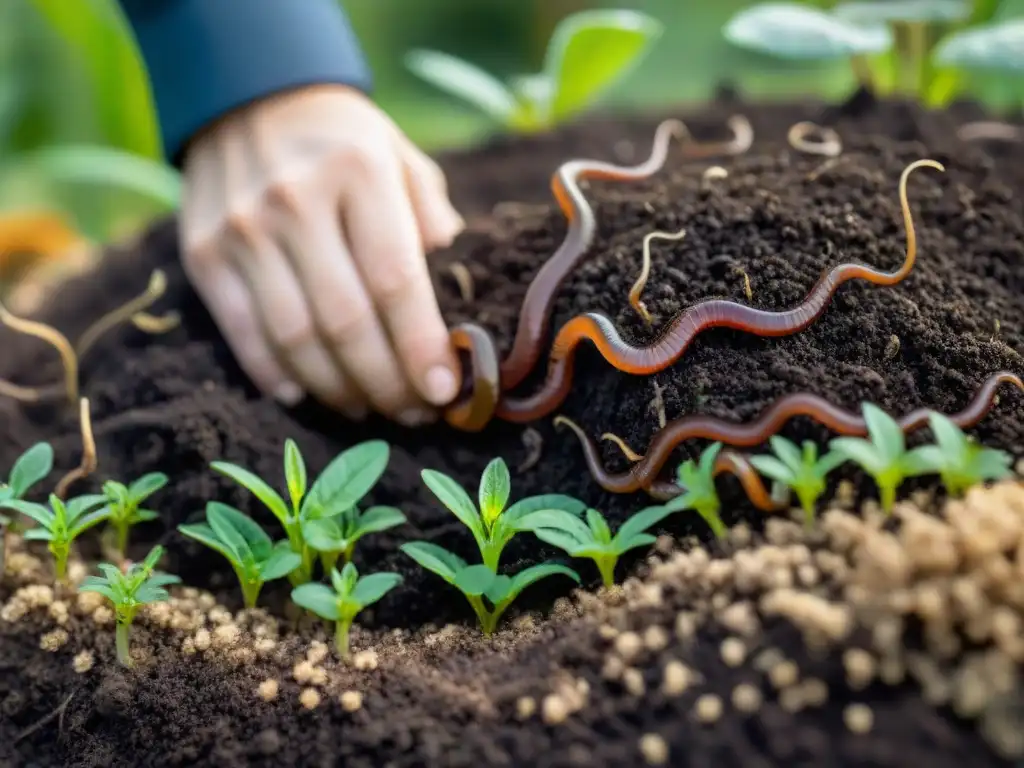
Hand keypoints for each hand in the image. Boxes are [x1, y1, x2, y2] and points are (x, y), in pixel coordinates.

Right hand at [179, 84, 463, 424]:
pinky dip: (278, 375)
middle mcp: (295, 201)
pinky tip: (309, 394)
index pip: (395, 280)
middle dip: (386, 382)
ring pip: (295, 338)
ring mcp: (242, 230)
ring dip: (337, 389)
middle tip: (412, 412)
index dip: (421, 347)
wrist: (247, 93)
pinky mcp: (203, 254)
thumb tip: (456, 303)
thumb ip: (432, 224)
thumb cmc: (345, 141)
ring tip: (368, 408)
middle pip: (346, 321)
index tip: (444, 392)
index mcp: (359, 173)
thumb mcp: (402, 159)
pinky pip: (244, 334)